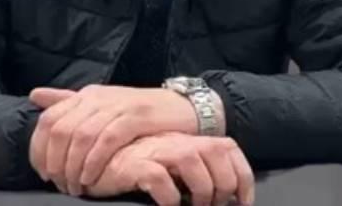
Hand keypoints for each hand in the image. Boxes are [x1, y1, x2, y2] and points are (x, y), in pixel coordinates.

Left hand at [29, 85, 200, 194]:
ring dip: (74, 166)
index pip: (49, 120)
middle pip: (62, 129)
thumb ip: (70, 101)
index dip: (40, 149)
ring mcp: (119, 106)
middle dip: (56, 161)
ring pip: (82, 136)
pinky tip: (92, 176)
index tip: (44, 172)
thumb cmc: (142, 113)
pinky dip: (95, 161)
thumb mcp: (104, 104)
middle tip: (60, 183)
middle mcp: (99, 97)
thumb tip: (35, 95)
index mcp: (87, 95)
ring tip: (76, 185)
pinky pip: (107, 140)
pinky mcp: (137, 117)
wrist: (185, 108)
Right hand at [86, 133, 253, 205]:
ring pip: (193, 161)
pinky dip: (169, 196)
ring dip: (202, 189)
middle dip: (223, 185)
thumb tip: (224, 197)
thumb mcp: (174, 165)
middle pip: (217, 152)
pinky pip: (158, 178)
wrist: (98, 158)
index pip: (229, 149)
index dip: (243, 176)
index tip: (244, 201)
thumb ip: (197, 173)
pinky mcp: (135, 164)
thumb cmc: (140, 165)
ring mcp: (157, 150)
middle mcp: (179, 142)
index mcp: (192, 141)